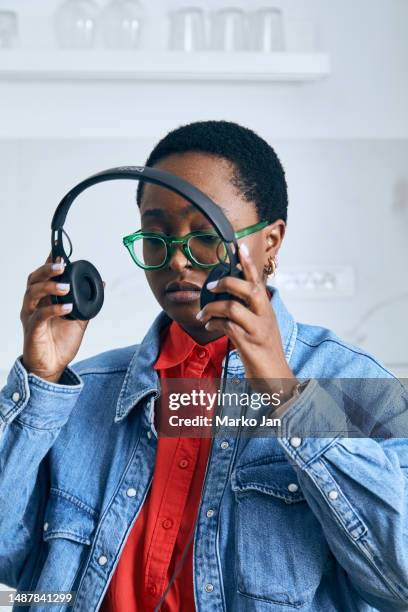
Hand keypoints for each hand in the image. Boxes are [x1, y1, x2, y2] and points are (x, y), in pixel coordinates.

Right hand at [20, 253, 90, 382]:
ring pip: (32, 293)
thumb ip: (87, 301)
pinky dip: (54, 309)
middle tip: (62, 266)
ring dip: (49, 287)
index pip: (43, 276)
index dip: (48, 262)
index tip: (59, 251)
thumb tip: (102, 283)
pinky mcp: (32, 329)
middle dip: (47, 270)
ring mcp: (30, 316)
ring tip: (66, 286)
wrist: (52, 367)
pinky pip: (40, 315)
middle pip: (33, 279)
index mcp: (44, 299)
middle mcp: (34, 304)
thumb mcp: (78, 319)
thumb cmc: (60, 343)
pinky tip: (67, 307)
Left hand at [196, 243, 296, 401]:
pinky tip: (210, 327)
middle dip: (227, 282)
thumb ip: (248, 311)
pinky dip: (214, 324)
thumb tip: (227, 298)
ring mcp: (258, 330)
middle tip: (211, 287)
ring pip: (233, 307)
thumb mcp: (260, 326)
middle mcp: (265, 316)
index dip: (248, 263)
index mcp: (266, 309)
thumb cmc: (265, 351)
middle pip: (249, 289)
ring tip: (203, 314)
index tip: (239, 245)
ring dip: (212, 308)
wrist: (277, 377)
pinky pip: (227, 327)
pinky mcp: (249, 345)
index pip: (258, 280)